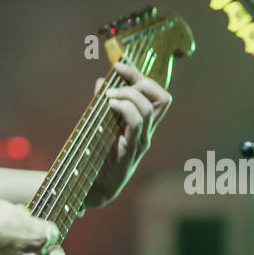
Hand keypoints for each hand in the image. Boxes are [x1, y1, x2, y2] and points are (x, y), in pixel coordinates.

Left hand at [84, 61, 171, 208]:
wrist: (92, 188)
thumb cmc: (95, 156)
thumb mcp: (100, 125)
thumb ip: (102, 105)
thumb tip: (101, 82)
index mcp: (143, 126)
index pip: (158, 96)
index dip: (142, 77)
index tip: (121, 66)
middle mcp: (147, 133)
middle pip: (162, 98)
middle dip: (139, 81)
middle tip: (116, 81)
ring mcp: (140, 142)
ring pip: (149, 108)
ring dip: (128, 94)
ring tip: (110, 96)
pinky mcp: (130, 150)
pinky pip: (136, 123)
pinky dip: (124, 107)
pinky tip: (110, 106)